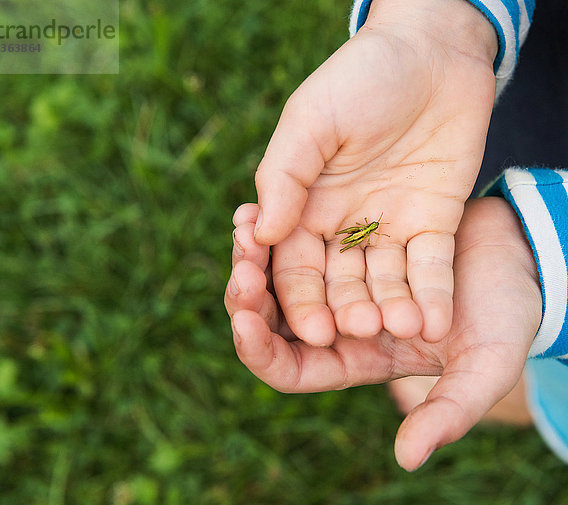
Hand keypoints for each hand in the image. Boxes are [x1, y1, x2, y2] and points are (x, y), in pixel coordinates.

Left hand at [225, 198, 541, 470]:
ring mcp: (342, 277)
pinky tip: (264, 204)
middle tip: (240, 269)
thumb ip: (451, 412)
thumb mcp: (484, 366)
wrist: (519, 256)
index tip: (245, 325)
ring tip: (243, 225)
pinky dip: (282, 221)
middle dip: (250, 297)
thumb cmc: (505, 315)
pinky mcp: (348, 239)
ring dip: (258, 254)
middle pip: (277, 319)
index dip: (263, 352)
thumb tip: (407, 458)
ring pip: (283, 274)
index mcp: (358, 359)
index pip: (293, 369)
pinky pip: (305, 235)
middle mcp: (341, 321)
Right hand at [253, 0, 496, 344]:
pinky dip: (433, 293)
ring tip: (396, 329)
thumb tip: (261, 235)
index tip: (307, 330)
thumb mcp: (310, 120)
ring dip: (389, 308)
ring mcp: (390, 226)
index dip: (297, 298)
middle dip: (342, 310)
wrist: (431, 51)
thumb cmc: (359, 78)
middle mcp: (344, 224)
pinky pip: (431, 266)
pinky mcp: (434, 222)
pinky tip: (433, 321)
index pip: (293, 264)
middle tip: (349, 333)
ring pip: (385, 281)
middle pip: (337, 282)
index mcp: (305, 205)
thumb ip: (284, 177)